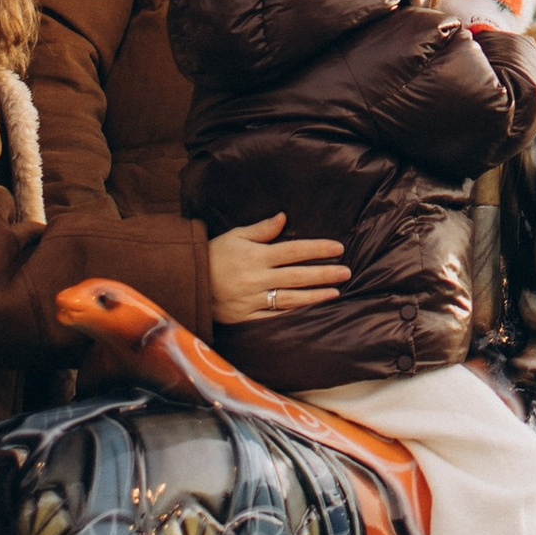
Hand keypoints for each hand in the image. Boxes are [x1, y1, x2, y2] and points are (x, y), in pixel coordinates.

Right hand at [207, 214, 346, 331]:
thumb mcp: (234, 236)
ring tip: (335, 292)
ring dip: (315, 295)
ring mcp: (253, 300)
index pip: (294, 251)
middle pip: (298, 276)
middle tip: (346, 272)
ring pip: (290, 298)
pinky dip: (293, 314)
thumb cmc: (213, 255)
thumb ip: (261, 229)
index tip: (338, 248)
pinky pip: (275, 316)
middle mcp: (257, 279)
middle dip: (324, 273)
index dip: (317, 249)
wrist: (188, 283)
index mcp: (256, 256)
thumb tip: (283, 217)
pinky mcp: (248, 316)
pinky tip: (310, 310)